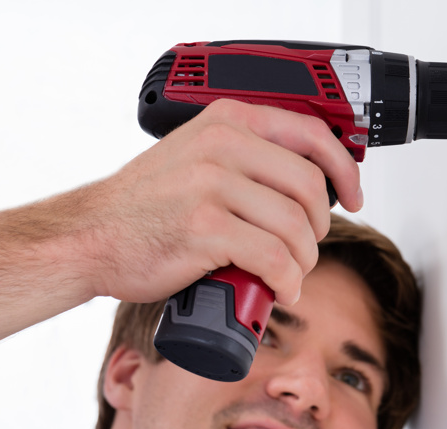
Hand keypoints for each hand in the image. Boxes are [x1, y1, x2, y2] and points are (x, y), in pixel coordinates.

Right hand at [0, 100, 361, 365]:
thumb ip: (247, 157)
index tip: (355, 197)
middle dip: (320, 228)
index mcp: (229, 121)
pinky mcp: (203, 227)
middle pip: (311, 187)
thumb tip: (307, 184)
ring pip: (295, 226)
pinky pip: (273, 256)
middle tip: (306, 249)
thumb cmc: (146, 205)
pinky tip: (281, 289)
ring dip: (304, 260)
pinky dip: (287, 280)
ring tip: (290, 274)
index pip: (312, 134)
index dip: (345, 169)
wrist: (90, 236)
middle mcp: (223, 145)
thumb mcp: (198, 156)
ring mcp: (211, 184)